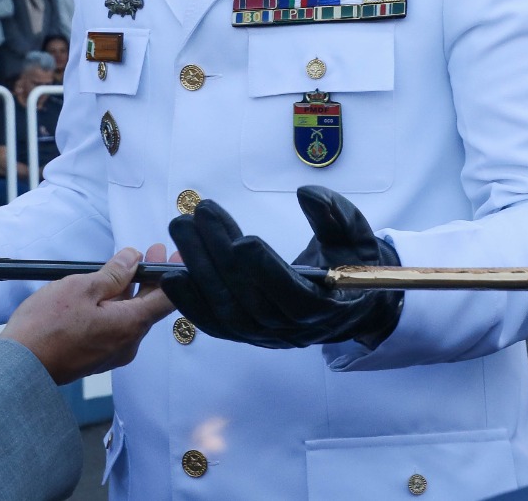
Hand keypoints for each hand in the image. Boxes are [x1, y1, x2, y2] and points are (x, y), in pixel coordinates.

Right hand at [0, 244, 172, 385]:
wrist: (21, 365)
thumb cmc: (47, 326)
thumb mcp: (81, 288)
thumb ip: (114, 274)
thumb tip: (134, 259)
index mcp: (130, 325)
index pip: (167, 299)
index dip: (174, 274)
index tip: (176, 255)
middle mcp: (128, 343)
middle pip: (149, 307)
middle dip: (152, 278)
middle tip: (151, 251)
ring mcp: (113, 353)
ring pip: (131, 317)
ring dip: (132, 292)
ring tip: (127, 266)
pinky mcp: (98, 357)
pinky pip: (116, 328)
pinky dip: (117, 307)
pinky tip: (107, 292)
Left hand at [163, 186, 403, 349]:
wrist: (348, 302)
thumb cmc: (349, 264)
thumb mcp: (355, 236)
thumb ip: (334, 215)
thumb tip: (307, 194)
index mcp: (324, 306)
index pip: (291, 295)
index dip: (266, 270)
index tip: (243, 238)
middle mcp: (292, 328)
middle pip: (249, 299)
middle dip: (219, 257)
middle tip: (195, 217)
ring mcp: (266, 335)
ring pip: (226, 312)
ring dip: (198, 273)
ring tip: (181, 232)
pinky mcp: (246, 334)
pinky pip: (214, 324)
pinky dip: (191, 302)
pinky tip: (172, 274)